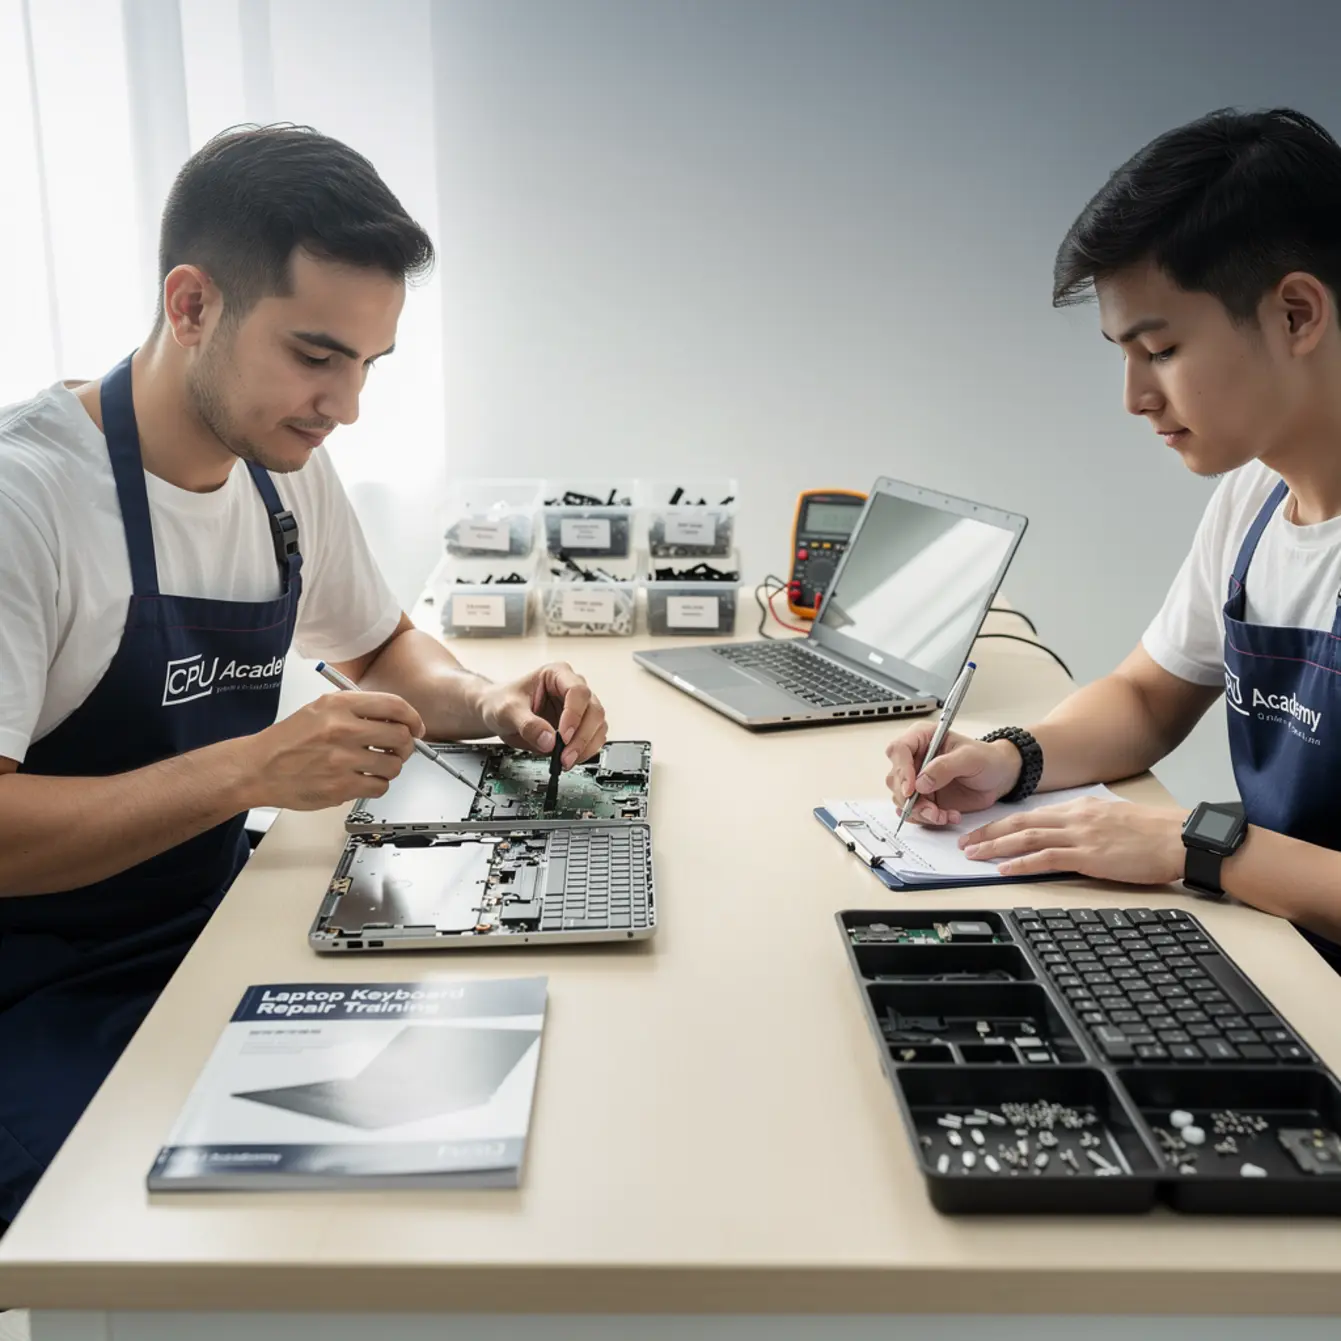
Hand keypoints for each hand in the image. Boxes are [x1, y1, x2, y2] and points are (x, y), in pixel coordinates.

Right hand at [245, 691, 424, 809]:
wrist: (258, 768)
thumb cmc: (288, 740)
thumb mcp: (321, 709)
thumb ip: (358, 710)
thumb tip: (397, 720)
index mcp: (339, 705)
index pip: (395, 706)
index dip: (413, 718)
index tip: (416, 727)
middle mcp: (343, 729)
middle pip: (401, 737)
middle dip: (407, 746)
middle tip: (399, 750)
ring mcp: (342, 759)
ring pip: (394, 765)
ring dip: (391, 768)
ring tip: (376, 766)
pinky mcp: (341, 786)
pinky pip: (379, 787)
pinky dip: (377, 785)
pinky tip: (364, 779)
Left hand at [478, 662, 607, 766]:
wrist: (497, 712)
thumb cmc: (501, 702)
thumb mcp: (507, 711)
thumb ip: (528, 725)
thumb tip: (548, 741)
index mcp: (557, 674)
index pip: (577, 691)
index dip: (574, 714)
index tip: (562, 736)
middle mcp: (572, 688)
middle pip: (593, 710)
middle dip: (581, 737)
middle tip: (564, 756)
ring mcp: (579, 708)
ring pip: (598, 725)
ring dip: (586, 746)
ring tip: (565, 760)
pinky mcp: (579, 725)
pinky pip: (593, 738)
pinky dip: (585, 751)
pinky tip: (570, 758)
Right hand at [885, 725, 1021, 825]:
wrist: (999, 778)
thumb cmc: (987, 759)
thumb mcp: (970, 757)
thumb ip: (944, 767)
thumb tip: (921, 782)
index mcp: (922, 738)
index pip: (899, 750)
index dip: (901, 770)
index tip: (911, 789)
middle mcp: (915, 759)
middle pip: (895, 779)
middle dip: (911, 799)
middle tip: (931, 809)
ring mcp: (918, 780)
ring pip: (902, 799)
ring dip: (920, 811)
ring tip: (943, 814)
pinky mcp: (924, 798)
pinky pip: (915, 812)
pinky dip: (928, 818)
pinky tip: (947, 815)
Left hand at [958, 798, 1187, 883]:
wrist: (1179, 837)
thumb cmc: (1154, 832)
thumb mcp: (1114, 819)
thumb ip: (1087, 825)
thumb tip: (1067, 836)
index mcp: (1080, 808)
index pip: (1032, 814)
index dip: (1003, 823)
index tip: (983, 830)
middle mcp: (1075, 818)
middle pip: (1021, 823)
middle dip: (989, 832)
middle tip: (965, 842)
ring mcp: (1081, 836)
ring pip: (1026, 838)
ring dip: (996, 847)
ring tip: (974, 855)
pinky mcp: (1089, 856)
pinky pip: (1046, 858)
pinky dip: (1021, 864)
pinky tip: (1004, 869)